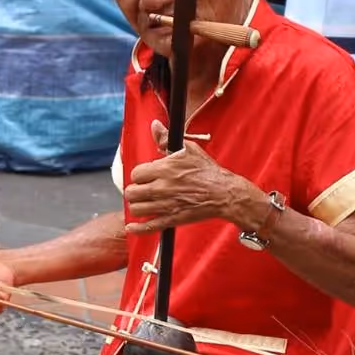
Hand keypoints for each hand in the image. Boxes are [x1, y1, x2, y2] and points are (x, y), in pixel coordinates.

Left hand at [124, 122, 243, 234]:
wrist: (223, 193)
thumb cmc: (207, 171)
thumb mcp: (188, 149)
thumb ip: (166, 139)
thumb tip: (155, 125)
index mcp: (164, 169)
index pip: (136, 173)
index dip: (139, 175)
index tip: (146, 176)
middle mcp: (161, 188)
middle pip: (131, 192)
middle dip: (135, 190)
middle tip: (142, 189)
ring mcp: (165, 205)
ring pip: (136, 208)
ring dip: (137, 205)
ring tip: (143, 202)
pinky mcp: (171, 219)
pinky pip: (148, 227)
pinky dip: (136, 228)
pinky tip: (131, 227)